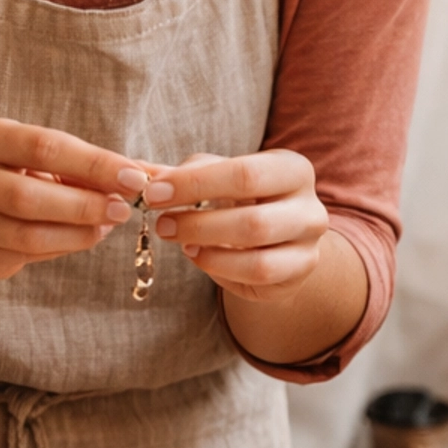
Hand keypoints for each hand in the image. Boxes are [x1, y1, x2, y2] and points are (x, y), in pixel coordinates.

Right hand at [0, 118, 151, 284]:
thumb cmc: (21, 174)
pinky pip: (25, 256)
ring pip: (27, 234)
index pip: (44, 146)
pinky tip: (84, 237)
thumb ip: (89, 167)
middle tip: (123, 210)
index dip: (93, 164)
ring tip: (107, 226)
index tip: (135, 178)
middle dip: (84, 205)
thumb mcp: (47, 159)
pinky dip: (62, 247)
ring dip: (77, 233)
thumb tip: (147, 177)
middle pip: (28, 196)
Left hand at [144, 149, 328, 303]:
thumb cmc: (242, 195)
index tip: (152, 193)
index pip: (243, 173)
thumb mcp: (216, 175)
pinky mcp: (299, 275)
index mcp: (291, 168)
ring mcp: (309, 246)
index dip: (194, 185)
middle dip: (198, 224)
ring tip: (180, 243)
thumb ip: (181, 174)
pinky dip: (222, 269)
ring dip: (208, 251)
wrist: (279, 231)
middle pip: (252, 221)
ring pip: (257, 258)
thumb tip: (137, 172)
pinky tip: (199, 257)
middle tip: (161, 224)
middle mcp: (310, 207)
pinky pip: (259, 279)